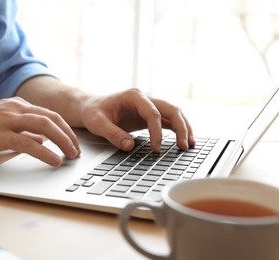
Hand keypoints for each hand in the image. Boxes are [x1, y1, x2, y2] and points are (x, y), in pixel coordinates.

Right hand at [0, 97, 79, 165]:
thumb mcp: (1, 124)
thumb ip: (23, 131)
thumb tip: (41, 141)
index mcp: (17, 105)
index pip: (49, 114)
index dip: (64, 128)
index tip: (73, 142)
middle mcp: (15, 108)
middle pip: (52, 118)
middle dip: (69, 135)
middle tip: (77, 150)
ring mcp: (7, 119)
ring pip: (44, 126)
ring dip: (62, 141)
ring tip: (71, 155)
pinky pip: (28, 142)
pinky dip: (45, 152)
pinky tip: (54, 160)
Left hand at [80, 88, 194, 152]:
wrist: (90, 107)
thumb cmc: (93, 112)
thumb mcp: (97, 123)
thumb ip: (113, 134)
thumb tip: (130, 146)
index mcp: (133, 96)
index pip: (152, 112)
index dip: (156, 131)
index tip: (156, 148)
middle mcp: (145, 98)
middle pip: (171, 109)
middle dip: (180, 127)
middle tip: (183, 146)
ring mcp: (149, 106)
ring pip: (173, 113)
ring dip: (183, 128)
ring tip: (189, 144)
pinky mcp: (149, 115)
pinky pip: (167, 120)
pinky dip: (177, 130)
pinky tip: (183, 140)